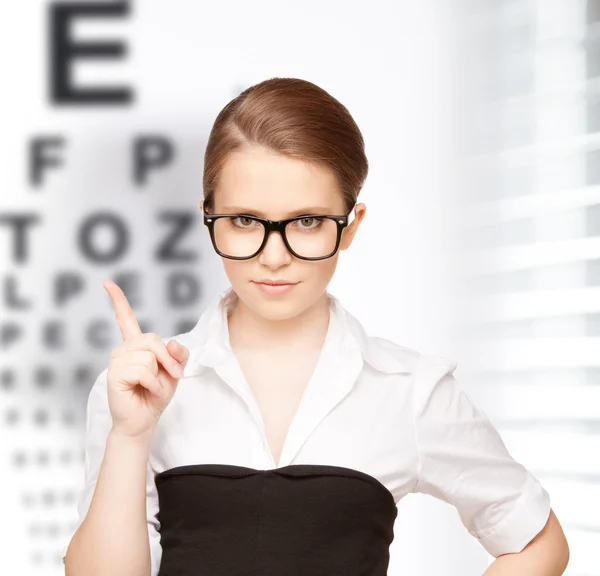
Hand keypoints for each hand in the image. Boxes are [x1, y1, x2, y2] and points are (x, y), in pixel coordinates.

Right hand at [103, 279, 188, 439]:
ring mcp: (117, 361)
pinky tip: (145, 390)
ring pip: (149, 356)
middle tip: (170, 376)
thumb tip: (172, 342)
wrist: (144, 421)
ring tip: (153, 387)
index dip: (118, 300)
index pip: (125, 319)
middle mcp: (123, 350)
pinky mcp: (115, 375)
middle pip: (152, 340)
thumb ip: (178, 354)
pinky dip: (152, 383)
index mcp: (136, 346)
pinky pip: (143, 370)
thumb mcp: (175, 371)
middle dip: (167, 359)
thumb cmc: (156, 395)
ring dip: (160, 374)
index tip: (107, 283)